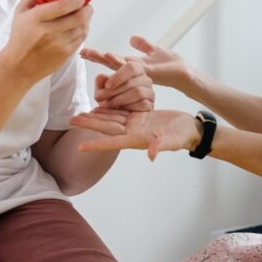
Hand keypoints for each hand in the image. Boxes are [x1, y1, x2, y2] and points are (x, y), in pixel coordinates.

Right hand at [1, 0, 91, 82]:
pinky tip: (79, 28)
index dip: (76, 1)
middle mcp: (49, 32)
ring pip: (82, 28)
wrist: (18, 66)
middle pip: (78, 17)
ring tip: (83, 16)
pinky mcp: (65, 55)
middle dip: (87, 9)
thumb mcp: (20, 13)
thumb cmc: (20, 38)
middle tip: (86, 6)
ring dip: (86, 20)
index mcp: (37, 18)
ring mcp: (59, 45)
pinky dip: (83, 31)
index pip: (63, 6)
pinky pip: (81, 39)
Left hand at [70, 108, 199, 160]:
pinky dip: (109, 109)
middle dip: (89, 125)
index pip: (113, 142)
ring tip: (79, 114)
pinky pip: (121, 112)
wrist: (190, 129)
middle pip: (107, 128)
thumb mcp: (173, 140)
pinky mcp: (140, 116)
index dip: (97, 144)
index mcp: (138, 139)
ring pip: (111, 119)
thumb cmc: (183, 136)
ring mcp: (136, 124)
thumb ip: (161, 146)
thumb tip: (151, 155)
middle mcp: (133, 132)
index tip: (80, 146)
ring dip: (96, 117)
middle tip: (71, 120)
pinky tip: (98, 106)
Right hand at [81, 35, 193, 93]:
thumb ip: (143, 45)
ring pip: (117, 66)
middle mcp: (133, 70)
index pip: (112, 59)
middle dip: (96, 58)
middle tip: (80, 52)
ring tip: (90, 53)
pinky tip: (109, 56)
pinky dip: (119, 62)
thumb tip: (132, 37)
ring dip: (104, 59)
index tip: (84, 51)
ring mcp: (139, 72)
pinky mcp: (147, 73)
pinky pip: (130, 67)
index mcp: (133, 65)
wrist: (185, 74)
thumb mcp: (155, 50)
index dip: (99, 56)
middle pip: (110, 63)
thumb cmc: (172, 65)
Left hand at [93, 59, 154, 110]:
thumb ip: (101, 80)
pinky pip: (142, 104)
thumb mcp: (101, 87)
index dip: (119, 76)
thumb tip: (103, 77)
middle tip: (101, 98)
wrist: (115, 114)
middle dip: (114, 91)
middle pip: (132, 82)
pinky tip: (120, 109)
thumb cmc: (108, 97)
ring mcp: (150, 92)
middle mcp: (145, 79)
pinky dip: (128, 107)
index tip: (107, 86)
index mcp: (135, 69)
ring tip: (107, 104)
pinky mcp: (150, 104)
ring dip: (119, 99)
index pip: (131, 67)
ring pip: (138, 92)